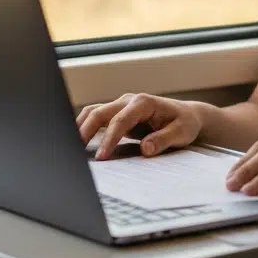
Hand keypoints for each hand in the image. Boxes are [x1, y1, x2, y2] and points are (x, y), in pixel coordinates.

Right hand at [76, 93, 203, 159]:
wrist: (187, 115)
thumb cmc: (185, 123)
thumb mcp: (181, 133)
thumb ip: (163, 140)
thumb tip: (145, 149)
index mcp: (143, 102)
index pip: (120, 120)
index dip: (109, 139)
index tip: (101, 157)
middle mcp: (128, 100)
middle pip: (100, 112)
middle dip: (85, 130)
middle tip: (74, 151)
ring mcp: (121, 105)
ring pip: (94, 111)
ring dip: (81, 126)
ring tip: (70, 146)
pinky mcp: (118, 113)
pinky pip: (97, 117)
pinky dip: (86, 126)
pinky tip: (78, 141)